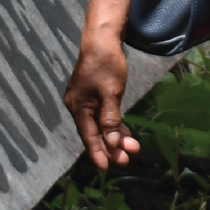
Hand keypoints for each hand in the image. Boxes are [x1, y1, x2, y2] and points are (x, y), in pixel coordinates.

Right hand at [62, 34, 141, 169]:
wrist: (102, 39)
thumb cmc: (106, 64)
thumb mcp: (111, 92)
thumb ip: (110, 119)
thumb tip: (111, 143)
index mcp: (78, 107)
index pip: (88, 137)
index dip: (98, 153)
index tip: (107, 169)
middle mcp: (78, 106)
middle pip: (95, 133)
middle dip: (111, 146)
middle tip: (128, 159)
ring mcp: (84, 101)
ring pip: (100, 125)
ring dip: (115, 136)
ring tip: (132, 147)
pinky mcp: (92, 96)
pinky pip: (102, 115)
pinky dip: (113, 124)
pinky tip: (124, 132)